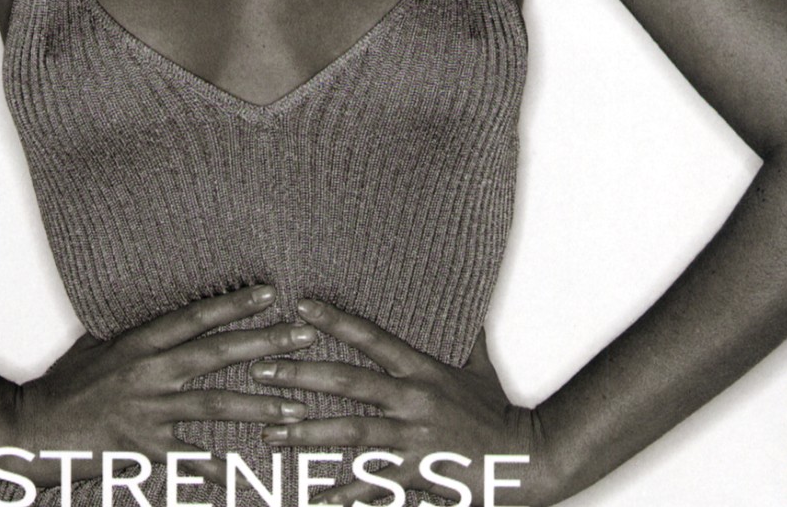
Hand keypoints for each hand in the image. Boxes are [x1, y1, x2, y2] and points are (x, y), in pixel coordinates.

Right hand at [11, 285, 315, 488]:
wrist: (31, 430)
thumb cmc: (65, 385)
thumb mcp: (98, 343)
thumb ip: (136, 330)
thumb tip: (167, 310)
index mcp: (140, 342)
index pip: (197, 316)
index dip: (234, 303)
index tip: (270, 292)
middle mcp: (149, 372)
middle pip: (216, 353)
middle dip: (263, 344)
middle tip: (302, 337)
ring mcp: (149, 412)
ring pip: (215, 406)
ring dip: (259, 406)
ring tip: (295, 408)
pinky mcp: (145, 449)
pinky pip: (190, 459)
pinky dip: (219, 468)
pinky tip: (248, 475)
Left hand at [252, 299, 549, 505]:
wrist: (525, 460)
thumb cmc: (498, 412)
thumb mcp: (478, 365)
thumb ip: (461, 333)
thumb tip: (459, 298)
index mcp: (421, 370)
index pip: (371, 338)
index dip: (335, 321)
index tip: (300, 306)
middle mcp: (411, 402)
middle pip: (347, 384)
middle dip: (301, 377)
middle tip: (261, 370)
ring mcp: (410, 441)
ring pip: (348, 434)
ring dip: (306, 433)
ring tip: (270, 432)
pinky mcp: (413, 476)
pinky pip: (370, 486)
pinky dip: (341, 493)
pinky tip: (313, 497)